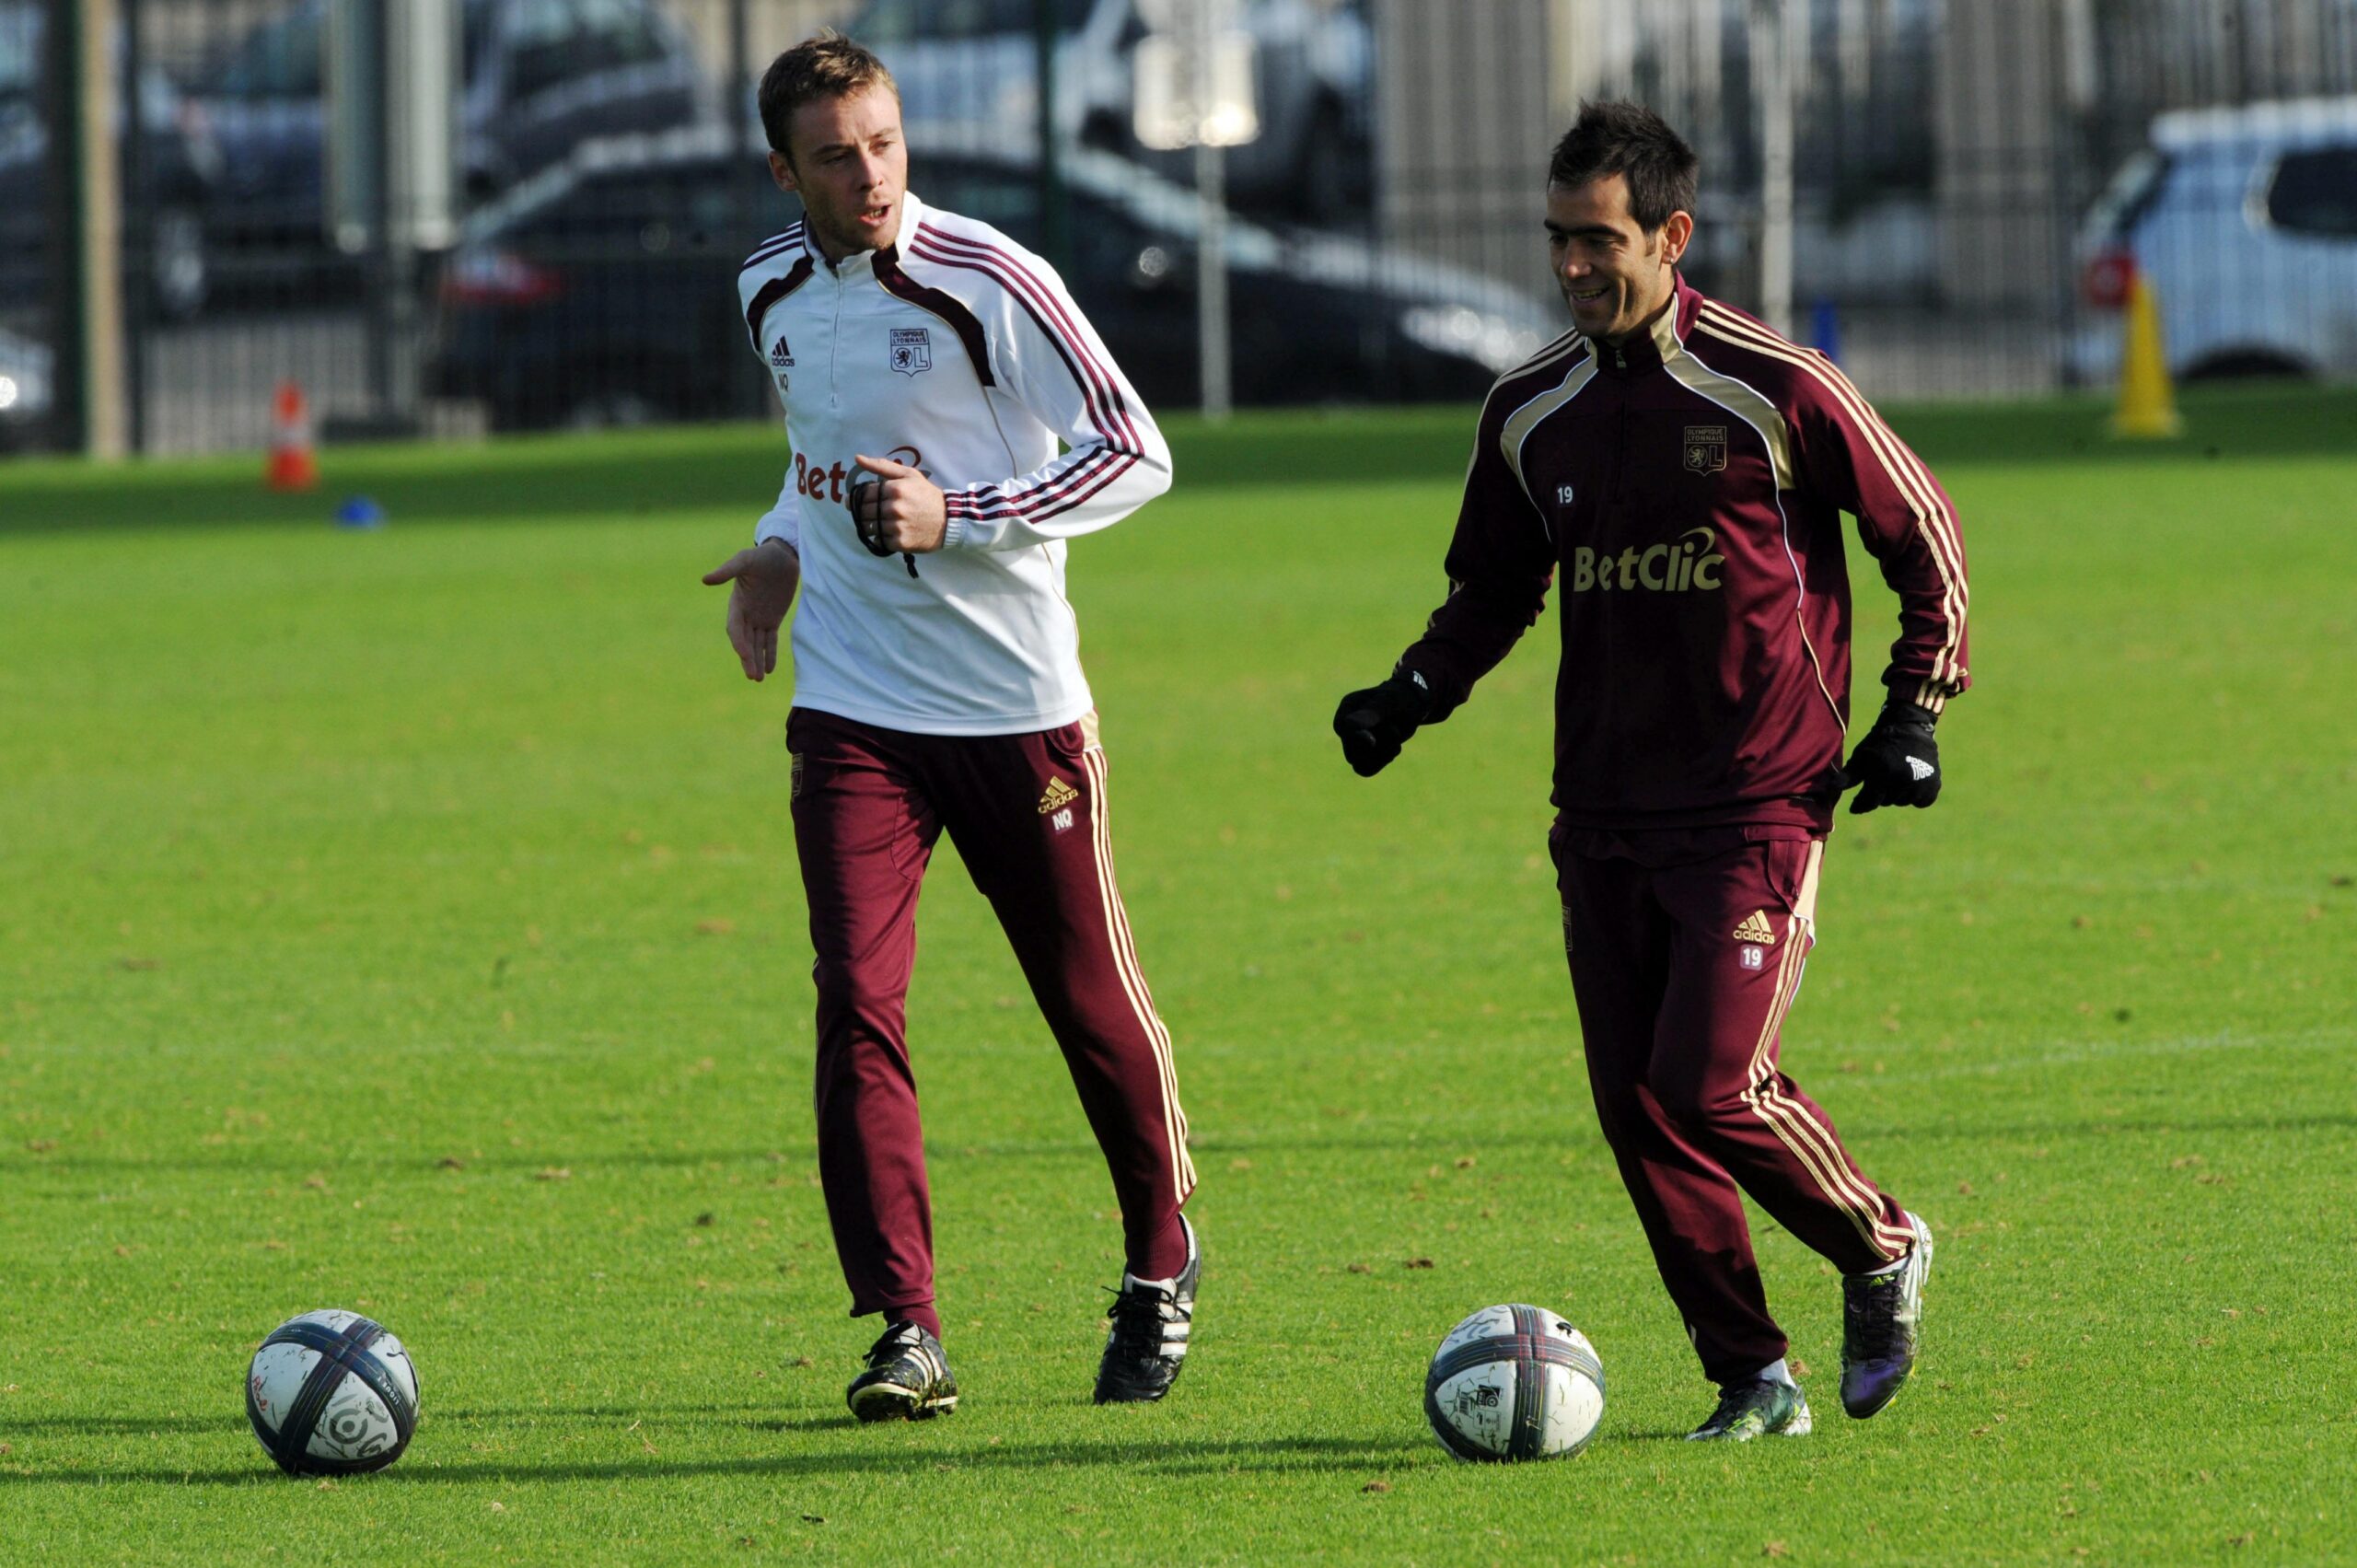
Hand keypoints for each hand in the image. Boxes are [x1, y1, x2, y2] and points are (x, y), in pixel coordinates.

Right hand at [701, 538, 800, 681]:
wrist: (782, 555)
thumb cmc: (761, 556)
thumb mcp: (744, 560)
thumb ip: (727, 571)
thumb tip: (705, 579)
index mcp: (736, 603)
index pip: (734, 628)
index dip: (739, 642)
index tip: (744, 654)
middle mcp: (746, 614)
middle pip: (745, 641)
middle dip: (748, 658)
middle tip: (752, 676)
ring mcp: (759, 618)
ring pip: (756, 644)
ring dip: (757, 661)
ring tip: (758, 678)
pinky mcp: (772, 619)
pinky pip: (769, 640)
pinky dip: (769, 654)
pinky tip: (769, 669)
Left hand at [850, 453, 946, 555]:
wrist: (949, 520)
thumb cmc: (926, 495)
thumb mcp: (909, 475)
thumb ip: (882, 465)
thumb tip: (857, 458)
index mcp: (895, 489)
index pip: (864, 494)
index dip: (860, 497)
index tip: (862, 500)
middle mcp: (894, 508)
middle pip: (864, 511)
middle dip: (864, 511)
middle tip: (874, 512)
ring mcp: (897, 527)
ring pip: (868, 527)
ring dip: (871, 525)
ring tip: (882, 522)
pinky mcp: (900, 543)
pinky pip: (879, 541)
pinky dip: (881, 538)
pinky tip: (891, 532)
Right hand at [1332, 670, 1433, 777]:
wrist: (1413, 704)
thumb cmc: (1401, 698)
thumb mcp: (1390, 702)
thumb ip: (1371, 713)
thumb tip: (1349, 726)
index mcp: (1348, 706)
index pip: (1343, 727)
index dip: (1356, 738)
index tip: (1373, 742)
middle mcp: (1346, 724)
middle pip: (1352, 749)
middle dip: (1380, 744)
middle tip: (1395, 729)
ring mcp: (1353, 741)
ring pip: (1359, 763)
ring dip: (1383, 755)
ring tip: (1396, 738)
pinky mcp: (1362, 754)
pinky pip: (1365, 770)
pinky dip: (1382, 762)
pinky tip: (1393, 749)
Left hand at [1839, 700, 1940, 812]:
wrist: (1909, 726)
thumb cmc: (1879, 742)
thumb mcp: (1861, 757)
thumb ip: (1848, 776)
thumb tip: (1831, 789)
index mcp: (1883, 773)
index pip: (1868, 802)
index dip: (1860, 805)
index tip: (1855, 807)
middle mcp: (1903, 779)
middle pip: (1885, 802)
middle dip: (1880, 793)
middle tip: (1883, 775)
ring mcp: (1921, 782)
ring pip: (1902, 802)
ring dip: (1898, 793)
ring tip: (1897, 774)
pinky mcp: (1934, 784)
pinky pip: (1921, 801)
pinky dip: (1916, 795)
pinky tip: (1912, 780)